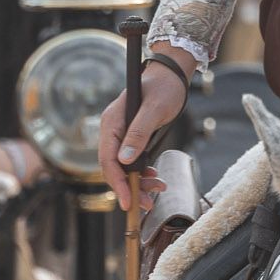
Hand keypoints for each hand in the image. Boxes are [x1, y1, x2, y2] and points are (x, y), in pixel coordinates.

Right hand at [99, 53, 193, 209]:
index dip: (117, 182)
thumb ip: (139, 133)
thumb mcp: (154, 109)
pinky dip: (142, 172)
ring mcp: (121, 134)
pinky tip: (154, 179)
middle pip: (114, 167)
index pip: (108, 159)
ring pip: (123, 167)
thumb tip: (125, 160)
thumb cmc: (163, 87)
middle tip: (145, 205)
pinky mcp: (132, 138)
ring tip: (156, 191)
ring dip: (138, 182)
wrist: (172, 74)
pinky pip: (132, 161)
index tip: (128, 201)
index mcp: (112, 122)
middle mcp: (113, 130)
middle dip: (129, 187)